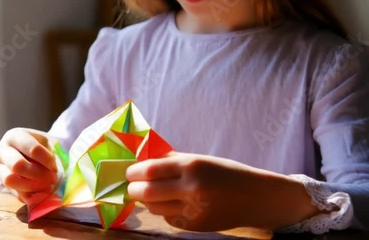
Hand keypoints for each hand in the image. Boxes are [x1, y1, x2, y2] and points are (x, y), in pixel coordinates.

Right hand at [0, 128, 57, 202]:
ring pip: (10, 181)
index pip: (33, 149)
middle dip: (38, 175)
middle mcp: (3, 151)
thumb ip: (54, 154)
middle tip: (52, 179)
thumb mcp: (50, 143)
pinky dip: (29, 196)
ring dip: (32, 186)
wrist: (33, 151)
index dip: (47, 160)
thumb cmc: (43, 145)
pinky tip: (41, 194)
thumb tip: (55, 172)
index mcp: (15, 136)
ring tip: (47, 187)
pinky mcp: (2, 184)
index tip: (56, 167)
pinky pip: (14, 193)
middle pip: (17, 165)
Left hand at [126, 152, 319, 231]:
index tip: (130, 171)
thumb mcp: (200, 159)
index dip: (134, 171)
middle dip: (133, 189)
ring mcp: (193, 211)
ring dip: (147, 200)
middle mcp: (192, 189)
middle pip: (146, 193)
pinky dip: (163, 210)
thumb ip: (171, 161)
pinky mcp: (195, 226)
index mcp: (193, 166)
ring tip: (151, 192)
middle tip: (132, 185)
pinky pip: (167, 218)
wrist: (256, 198)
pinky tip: (172, 203)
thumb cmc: (226, 173)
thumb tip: (142, 160)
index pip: (150, 170)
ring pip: (154, 208)